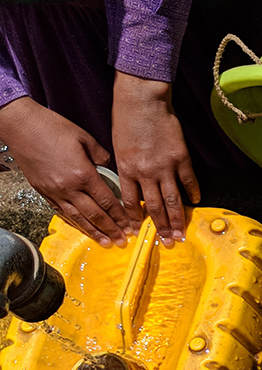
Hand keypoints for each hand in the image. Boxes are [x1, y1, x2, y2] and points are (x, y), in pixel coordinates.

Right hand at [0, 98, 129, 246]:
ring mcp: (54, 191)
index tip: (130, 225)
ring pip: (78, 218)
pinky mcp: (43, 191)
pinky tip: (83, 229)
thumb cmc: (53, 128)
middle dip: (111, 229)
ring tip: (106, 243)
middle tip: (123, 240)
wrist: (22, 127)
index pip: (107, 201)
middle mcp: (69, 187)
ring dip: (94, 232)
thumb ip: (101, 155)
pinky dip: (74, 223)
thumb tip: (111, 166)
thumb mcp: (85, 138)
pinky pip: (62, 212)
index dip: (120, 216)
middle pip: (95, 214)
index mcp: (84, 174)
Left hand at [112, 72, 198, 246]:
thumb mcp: (117, 146)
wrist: (143, 101)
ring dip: (177, 219)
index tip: (139, 231)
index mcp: (126, 170)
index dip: (135, 219)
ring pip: (172, 200)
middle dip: (160, 227)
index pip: (131, 202)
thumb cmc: (126, 119)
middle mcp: (145, 173)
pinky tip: (195, 202)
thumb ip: (126, 167)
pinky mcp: (181, 158)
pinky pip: (189, 181)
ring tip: (181, 234)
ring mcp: (165, 166)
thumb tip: (135, 185)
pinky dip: (193, 193)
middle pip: (154, 207)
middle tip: (167, 242)